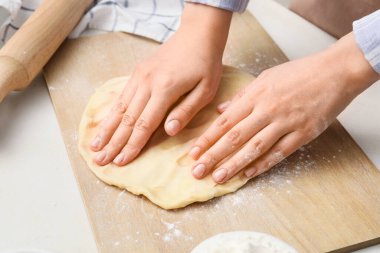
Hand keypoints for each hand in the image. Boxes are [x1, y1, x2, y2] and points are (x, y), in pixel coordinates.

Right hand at [90, 3, 231, 165]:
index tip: (121, 161)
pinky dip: (111, 112)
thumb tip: (168, 132)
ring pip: (119, 108)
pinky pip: (121, 96)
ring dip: (106, 129)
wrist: (197, 34)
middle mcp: (147, 83)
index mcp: (165, 89)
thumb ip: (186, 111)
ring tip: (94, 146)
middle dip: (113, 142)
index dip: (132, 145)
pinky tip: (104, 123)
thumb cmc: (205, 64)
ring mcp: (139, 76)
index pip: (144, 124)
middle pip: (127, 119)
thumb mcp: (205, 90)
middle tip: (100, 160)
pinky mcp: (137, 72)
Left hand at [188, 33, 378, 183]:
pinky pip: (279, 153)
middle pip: (235, 137)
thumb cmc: (299, 72)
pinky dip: (262, 165)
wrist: (335, 72)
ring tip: (217, 177)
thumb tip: (221, 110)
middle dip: (214, 155)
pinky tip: (248, 175)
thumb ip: (242, 96)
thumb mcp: (266, 77)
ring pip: (254, 148)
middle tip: (197, 171)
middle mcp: (268, 110)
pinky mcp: (303, 134)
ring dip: (234, 165)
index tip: (193, 152)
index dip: (207, 138)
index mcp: (256, 95)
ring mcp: (286, 123)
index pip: (225, 121)